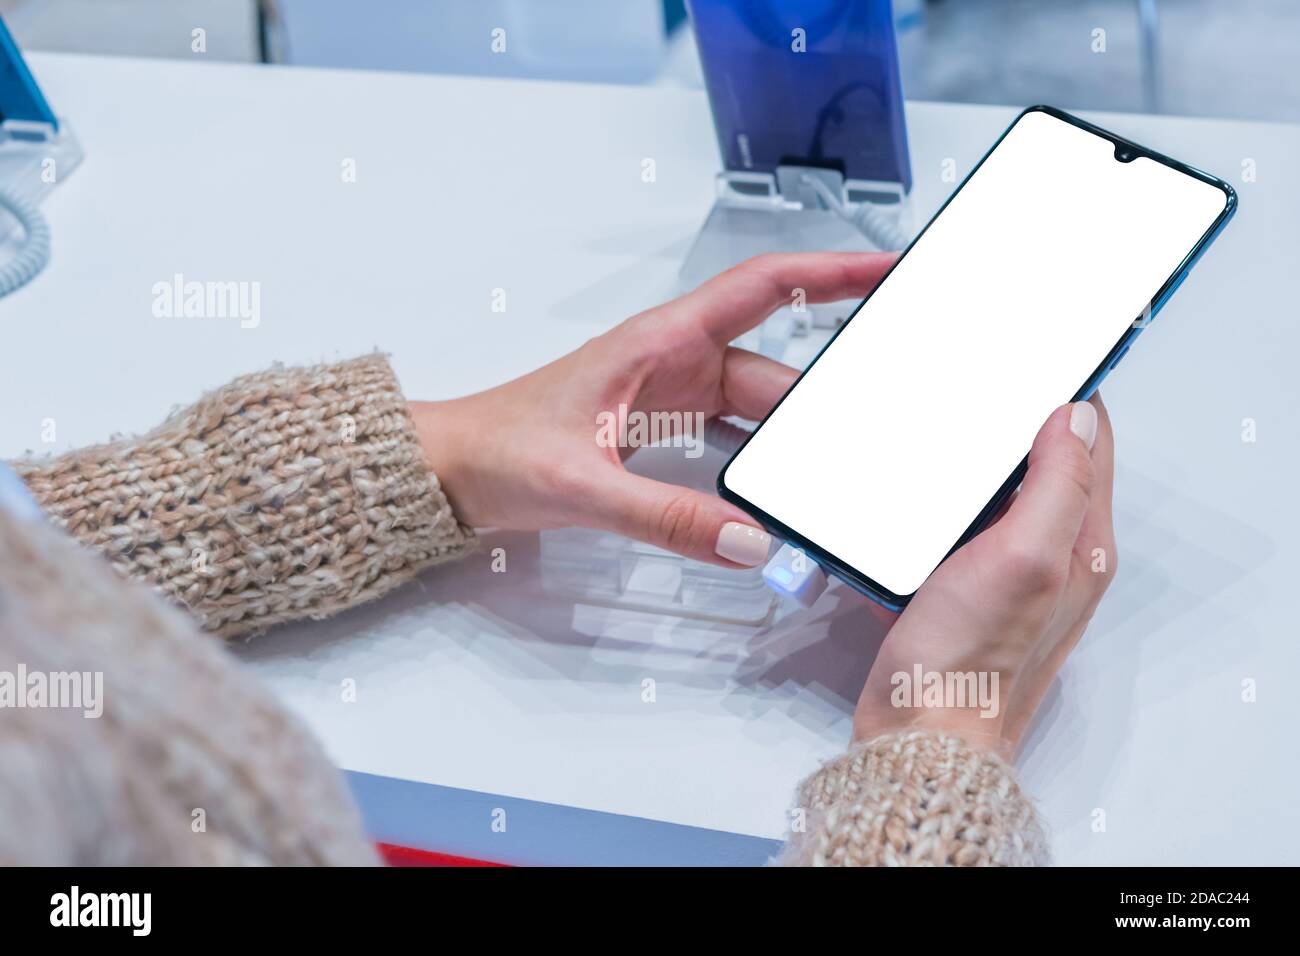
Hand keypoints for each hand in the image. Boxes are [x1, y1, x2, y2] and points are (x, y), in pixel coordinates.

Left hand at [410, 252, 894, 565]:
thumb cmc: (498, 449)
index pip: (764, 288)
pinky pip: (733, 437)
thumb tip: (748, 540)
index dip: (832, 270)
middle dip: (826, 398)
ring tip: (835, 474)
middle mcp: (674, 360)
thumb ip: (668, 515)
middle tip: (877, 423)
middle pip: (775, 372)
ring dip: (793, 441)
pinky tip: (779, 495)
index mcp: (659, 342)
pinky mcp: (663, 429)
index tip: (889, 266)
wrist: (453, 469)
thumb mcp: (584, 485)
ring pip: (757, 409)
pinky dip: (760, 462)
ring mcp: (671, 395)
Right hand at [851, 396, 1116, 757]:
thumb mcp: (1024, 557)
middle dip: (1015, 420)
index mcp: (1081, 542)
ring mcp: (1006, 572)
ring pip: (996, 493)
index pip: (1091, 443)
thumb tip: (1077, 416)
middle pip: (1045, 463)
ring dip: (971, 462)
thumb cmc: (969, 660)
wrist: (918, 731)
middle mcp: (1052, 555)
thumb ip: (1059, 485)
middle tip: (979, 383)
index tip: (1036, 355)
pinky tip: (907, 494)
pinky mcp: (963, 587)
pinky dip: (936, 504)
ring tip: (941, 427)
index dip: (1069, 394)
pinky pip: (955, 526)